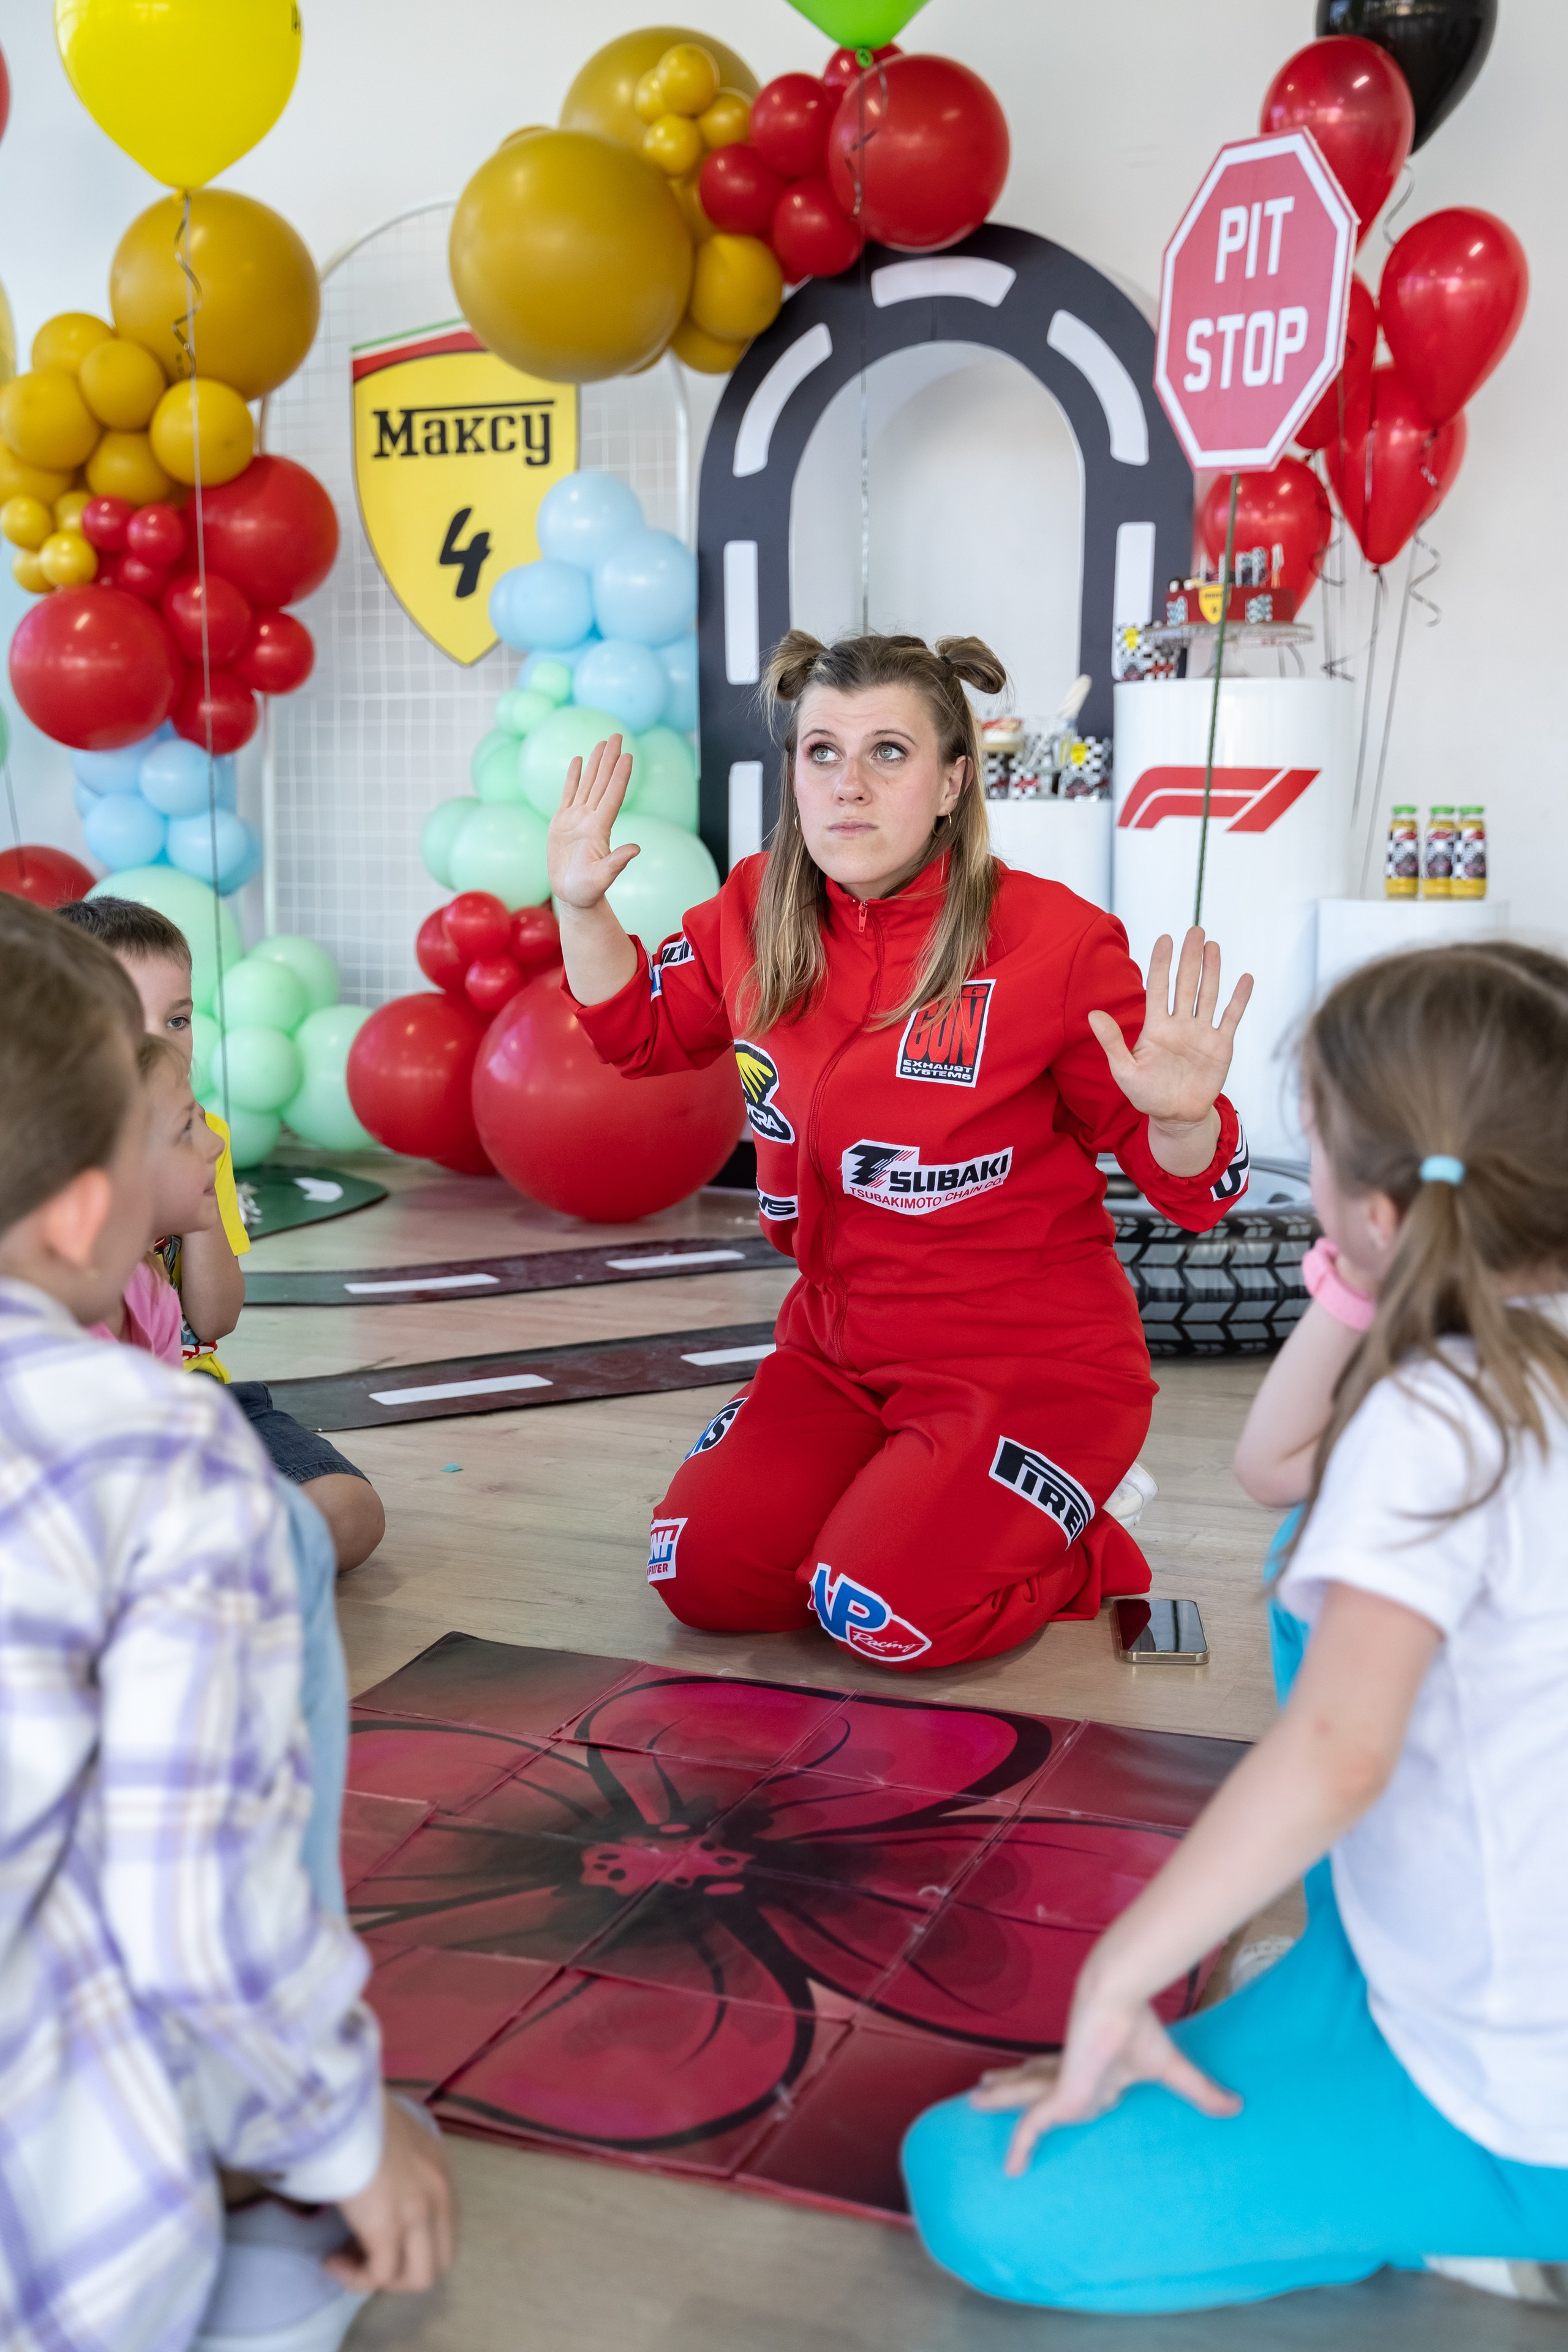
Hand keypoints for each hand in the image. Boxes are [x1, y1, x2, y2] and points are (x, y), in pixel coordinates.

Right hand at [326, 2094, 454, 2294]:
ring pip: (417, 2278)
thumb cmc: (358, 2111)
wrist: (342, 2104)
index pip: (447, 2229)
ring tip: (348, 2262)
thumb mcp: (393, 2135)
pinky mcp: (387, 2229)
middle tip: (366, 2256)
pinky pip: (377, 2277)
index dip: (415, 2245)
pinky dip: (354, 2279)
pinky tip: (330, 2261)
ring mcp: (417, 2213)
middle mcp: (439, 2193)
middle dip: (404, 2270)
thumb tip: (375, 2187)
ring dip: (383, 2280)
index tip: (379, 2236)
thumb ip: (397, 2162)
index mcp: (441, 2169)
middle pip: (440, 2261)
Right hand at [546, 734, 638, 911]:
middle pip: (602, 783)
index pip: (612, 796)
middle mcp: (590, 819)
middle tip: (618, 735)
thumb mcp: (601, 878)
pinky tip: (578, 761)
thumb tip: (636, 849)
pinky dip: (573, 777)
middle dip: (610, 759)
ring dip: (595, 763)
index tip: (628, 756)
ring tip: (602, 743)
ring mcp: (576, 819)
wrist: (571, 895)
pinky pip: (568, 794)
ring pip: (588, 784)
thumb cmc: (586, 891)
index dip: (620, 776)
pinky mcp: (561, 823)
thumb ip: (616, 863)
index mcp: (600, 829)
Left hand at [969, 1992, 1239, 2176]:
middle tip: (988, 2089)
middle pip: (1035, 2083)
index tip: (1049, 2092)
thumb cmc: (1138, 2026)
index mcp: (1094, 2071)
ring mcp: (1063, 2086)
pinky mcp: (1060, 2096)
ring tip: (974, 2098)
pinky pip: (1033, 2126)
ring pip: (1024, 2096)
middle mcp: (1072, 2076)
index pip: (1068, 2080)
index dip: (1055, 2084)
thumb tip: (1238, 2106)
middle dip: (1014, 2086)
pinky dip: (1021, 2146)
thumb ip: (1198, 2091)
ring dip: (1001, 2097)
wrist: (1117, 1996)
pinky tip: (1009, 2169)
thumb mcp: (1170, 2068)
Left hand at [1088, 928, 1252, 1128]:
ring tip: (1213, 946)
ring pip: (1207, 995)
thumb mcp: (1124, 1070)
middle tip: (1194, 930)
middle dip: (1189, 958)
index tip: (1165, 938)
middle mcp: (1179, 1024)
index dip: (1161, 963)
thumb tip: (1092, 1014)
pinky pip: (1231, 1018)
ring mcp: (1201, 1033)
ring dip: (1211, 970)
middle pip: (1185, 984)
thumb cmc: (1146, 1094)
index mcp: (1156, 1027)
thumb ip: (1112, 1041)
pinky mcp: (1220, 1046)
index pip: (1158, 987)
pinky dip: (1238, 999)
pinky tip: (1244, 979)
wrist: (1175, 1117)